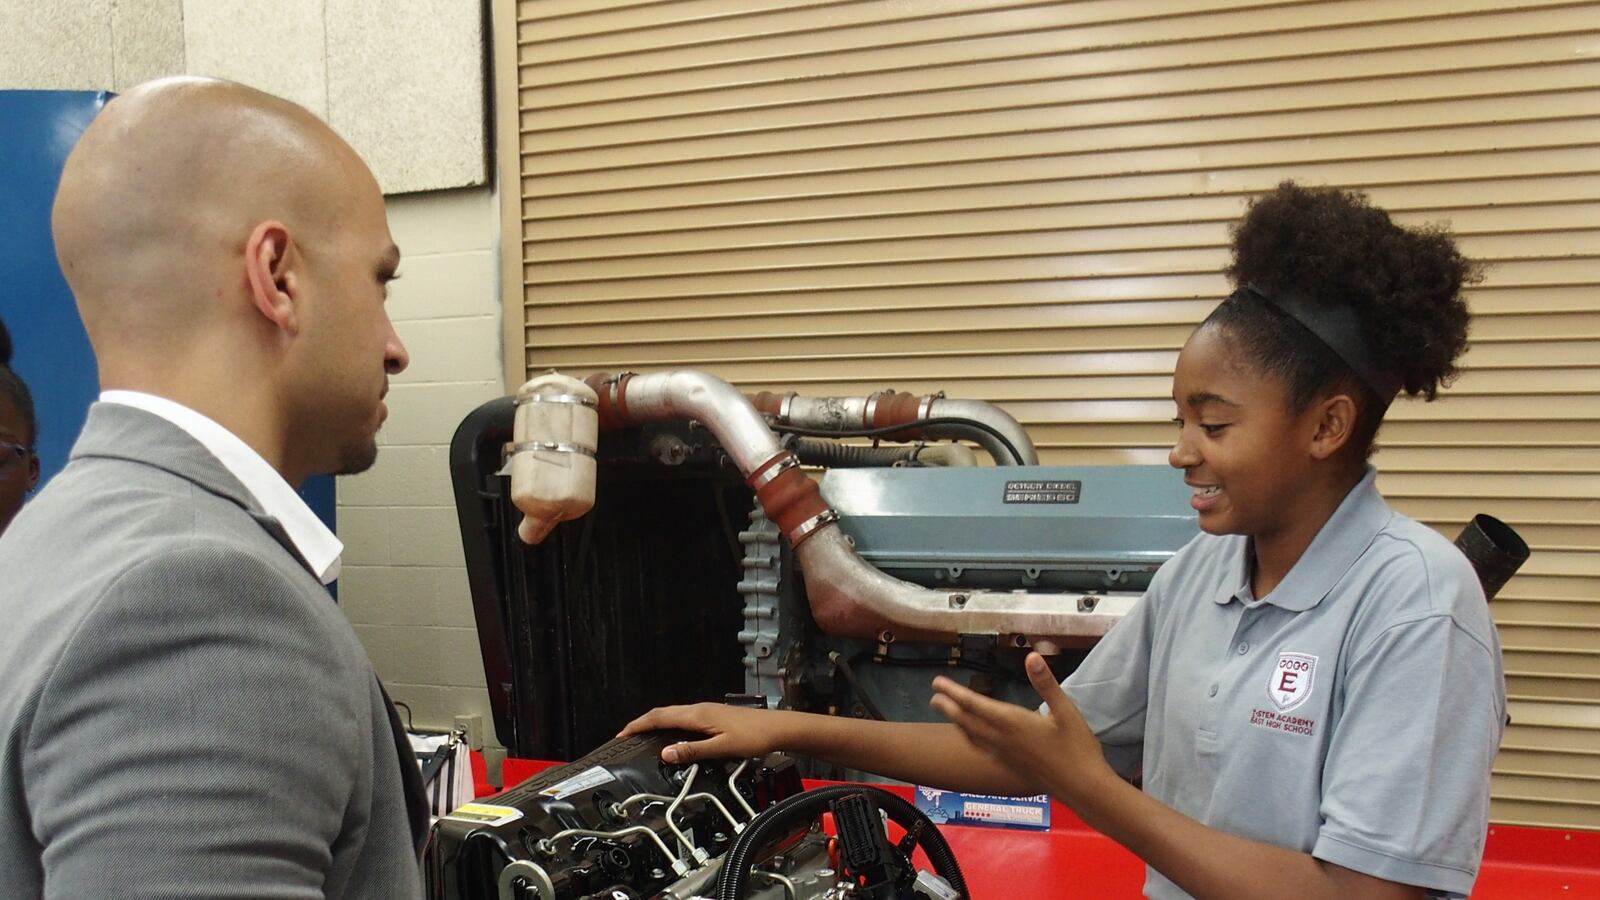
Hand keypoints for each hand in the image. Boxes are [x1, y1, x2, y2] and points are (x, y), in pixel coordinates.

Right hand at [619, 703, 787, 763]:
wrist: (778, 728)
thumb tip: (666, 754)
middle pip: (664, 713)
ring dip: (656, 723)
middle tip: (627, 736)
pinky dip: (670, 724)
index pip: (660, 716)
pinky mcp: (713, 716)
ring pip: (674, 714)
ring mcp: (707, 711)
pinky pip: (684, 717)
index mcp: (697, 715)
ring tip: (644, 735)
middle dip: (643, 723)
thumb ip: (692, 751)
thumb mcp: (721, 748)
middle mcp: (700, 709)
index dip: (639, 724)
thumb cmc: (754, 737)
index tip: (623, 734)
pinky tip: (672, 735)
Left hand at [929, 652, 1113, 804]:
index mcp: (1012, 723)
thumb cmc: (1077, 748)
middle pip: (967, 721)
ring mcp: (1005, 755)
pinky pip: (982, 749)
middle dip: (948, 707)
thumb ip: (1046, 683)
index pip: (975, 704)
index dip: (954, 692)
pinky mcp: (1010, 766)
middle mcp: (1002, 739)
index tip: (937, 683)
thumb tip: (1032, 657)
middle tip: (934, 696)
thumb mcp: (1066, 710)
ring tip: (948, 713)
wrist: (1082, 788)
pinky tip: (974, 738)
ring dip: (957, 722)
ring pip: (972, 736)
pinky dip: (970, 738)